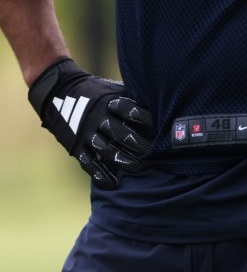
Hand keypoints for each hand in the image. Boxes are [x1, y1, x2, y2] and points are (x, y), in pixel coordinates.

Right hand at [28, 57, 152, 188]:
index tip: (159, 126)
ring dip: (122, 160)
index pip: (128, 109)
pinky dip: (99, 174)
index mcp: (109, 102)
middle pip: (119, 132)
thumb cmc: (97, 92)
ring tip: (138, 168)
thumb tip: (158, 101)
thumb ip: (132, 96)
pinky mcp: (76, 146)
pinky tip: (112, 184)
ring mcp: (86, 133)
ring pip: (106, 150)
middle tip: (153, 153)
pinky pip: (88, 163)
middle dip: (137, 144)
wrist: (61, 92)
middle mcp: (98, 118)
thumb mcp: (113, 89)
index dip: (143, 118)